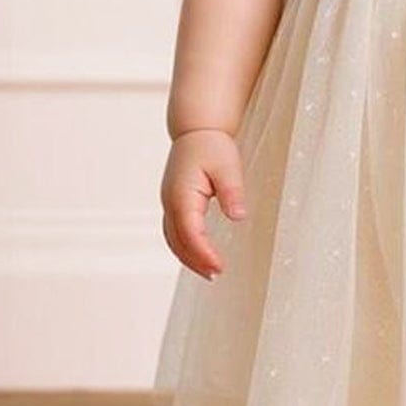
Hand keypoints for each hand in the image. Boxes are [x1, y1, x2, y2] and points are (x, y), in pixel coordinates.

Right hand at [160, 128, 246, 281]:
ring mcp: (168, 202)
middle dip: (195, 261)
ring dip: (188, 257)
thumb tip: (238, 216)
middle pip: (178, 241)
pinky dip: (183, 246)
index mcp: (181, 195)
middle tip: (216, 276)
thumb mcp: (228, 166)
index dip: (204, 253)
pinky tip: (198, 254)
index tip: (219, 267)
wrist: (195, 129)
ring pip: (172, 239)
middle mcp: (170, 202)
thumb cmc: (211, 145)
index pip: (191, 233)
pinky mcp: (172, 202)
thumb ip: (232, 192)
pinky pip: (173, 231)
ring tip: (208, 272)